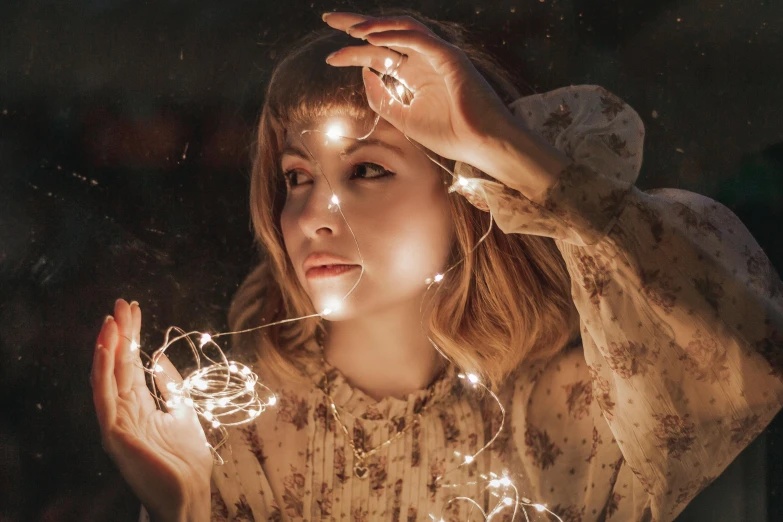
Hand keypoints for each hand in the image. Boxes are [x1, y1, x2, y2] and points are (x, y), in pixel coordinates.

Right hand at [91, 299, 212, 520]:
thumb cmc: (186, 459)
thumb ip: (170, 386)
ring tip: (111, 320)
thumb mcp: (183, 411)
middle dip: (120, 334)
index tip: (134, 310)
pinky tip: (104, 349)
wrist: (189, 493)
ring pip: (107, 378)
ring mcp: (116, 423)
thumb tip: (159, 357)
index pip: (131, 365)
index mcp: (139, 407)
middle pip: (118, 366)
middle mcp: (124, 411)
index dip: (132, 337)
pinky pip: (104, 398)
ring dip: (108, 347)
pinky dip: (102, 372)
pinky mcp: (114, 434)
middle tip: (122, 304)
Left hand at [322, 12, 515, 170]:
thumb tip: (364, 72)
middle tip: (329, 19)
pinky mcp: (449, 57)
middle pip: (386, 34)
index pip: (380, 54)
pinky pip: (419, 38)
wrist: (481, 143)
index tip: (331, 58)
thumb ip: (383, 98)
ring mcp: (437, 55)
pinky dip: (396, 35)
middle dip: (357, 25)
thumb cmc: (450, 134)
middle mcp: (424, 60)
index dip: (354, 52)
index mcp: (415, 75)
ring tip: (350, 28)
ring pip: (402, 28)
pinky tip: (373, 36)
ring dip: (375, 25)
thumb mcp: (404, 118)